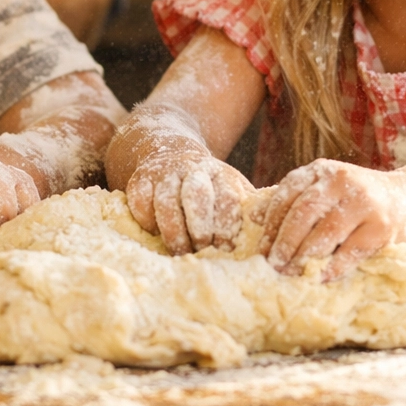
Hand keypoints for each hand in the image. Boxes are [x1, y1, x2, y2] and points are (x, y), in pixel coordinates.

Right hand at [126, 148, 252, 253]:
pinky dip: (146, 220)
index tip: (226, 250)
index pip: (227, 199)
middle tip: (201, 251)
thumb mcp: (232, 190)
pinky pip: (140, 201)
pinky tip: (155, 234)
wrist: (170, 152)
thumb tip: (266, 230)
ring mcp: (164, 172)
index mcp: (221, 174)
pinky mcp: (139, 179)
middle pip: (197, 195)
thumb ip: (250, 209)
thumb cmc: (208, 187)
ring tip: (179, 252)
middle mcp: (193, 169)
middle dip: (199, 227)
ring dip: (173, 230)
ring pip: (166, 200)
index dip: (226, 227)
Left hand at [257, 160, 405, 280]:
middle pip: (304, 213)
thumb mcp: (324, 190)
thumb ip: (292, 199)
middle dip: (285, 242)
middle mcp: (342, 181)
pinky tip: (321, 277)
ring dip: (305, 257)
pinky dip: (334, 266)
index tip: (261, 249)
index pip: (288, 195)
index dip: (271, 224)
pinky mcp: (381, 227)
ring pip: (326, 233)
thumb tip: (252, 217)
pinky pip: (352, 250)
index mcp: (322, 171)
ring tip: (291, 274)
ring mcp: (364, 203)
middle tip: (273, 265)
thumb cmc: (355, 199)